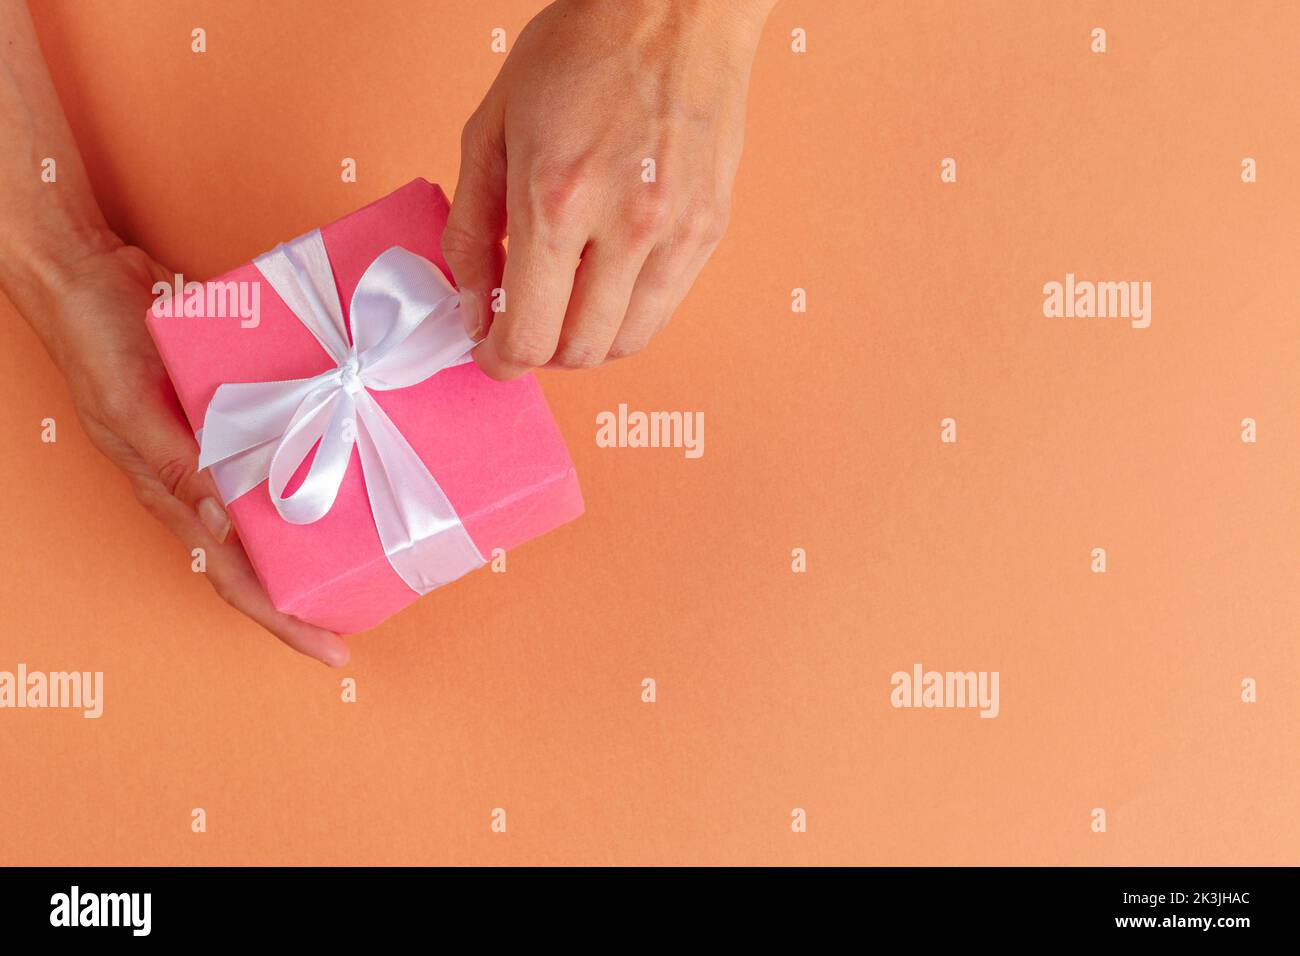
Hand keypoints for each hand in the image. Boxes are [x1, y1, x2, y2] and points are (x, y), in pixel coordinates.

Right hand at [31, 239, 350, 666]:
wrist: (86, 270)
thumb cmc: (98, 337)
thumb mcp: (132, 405)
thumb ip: (177, 465)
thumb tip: (224, 528)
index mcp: (170, 492)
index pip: (234, 576)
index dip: (282, 619)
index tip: (332, 649)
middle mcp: (197, 480)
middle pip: (260, 554)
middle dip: (307, 589)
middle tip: (368, 606)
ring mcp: (215, 446)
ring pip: (271, 504)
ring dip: (314, 530)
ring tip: (372, 549)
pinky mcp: (231, 409)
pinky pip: (275, 447)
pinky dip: (311, 460)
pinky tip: (352, 462)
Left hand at [443, 0, 773, 377]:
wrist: (674, 7)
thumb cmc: (581, 51)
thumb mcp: (491, 128)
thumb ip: (472, 228)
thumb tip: (472, 306)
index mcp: (557, 198)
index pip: (528, 333)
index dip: (501, 360)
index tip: (492, 354)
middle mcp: (625, 225)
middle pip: (580, 351)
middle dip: (541, 352)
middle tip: (524, 326)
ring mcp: (677, 231)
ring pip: (628, 341)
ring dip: (588, 341)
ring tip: (566, 305)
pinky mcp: (710, 228)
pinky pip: (665, 307)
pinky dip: (628, 312)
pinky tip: (607, 278)